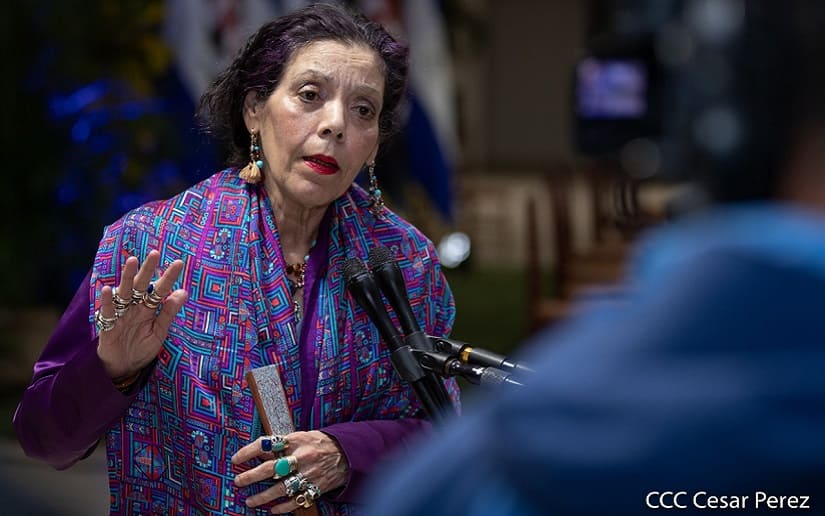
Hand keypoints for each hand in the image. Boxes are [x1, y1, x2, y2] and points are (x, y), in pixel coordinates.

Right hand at [96, 250, 187, 379]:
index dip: (168, 277)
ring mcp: (120, 314)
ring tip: (132, 261)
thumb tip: (183, 292)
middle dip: (147, 269)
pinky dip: (107, 301)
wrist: (124, 368)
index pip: (160, 289)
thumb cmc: (141, 348)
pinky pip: (107, 312)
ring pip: (124, 292)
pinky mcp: (107, 326)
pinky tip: (108, 289)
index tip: (179, 263)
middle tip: (155, 253)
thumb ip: (169, 313)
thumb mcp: (159, 331)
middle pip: (141, 285)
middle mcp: (134, 307)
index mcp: (148, 308)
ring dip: (127, 277)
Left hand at [232, 431, 348, 512]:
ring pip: (281, 488)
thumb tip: (259, 453)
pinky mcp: (316, 487)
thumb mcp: (300, 437)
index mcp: (296, 441)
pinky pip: (296, 500)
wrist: (347, 453)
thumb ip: (281, 445)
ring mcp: (309, 473)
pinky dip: (283, 506)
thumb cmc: (320, 444)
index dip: (249, 452)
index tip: (236, 459)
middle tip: (238, 482)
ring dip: (263, 496)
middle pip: (271, 468)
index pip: (267, 444)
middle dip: (251, 476)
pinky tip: (272, 509)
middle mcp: (301, 457)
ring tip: (250, 501)